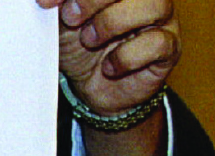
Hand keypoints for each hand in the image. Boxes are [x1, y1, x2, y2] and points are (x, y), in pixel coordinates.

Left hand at [41, 0, 179, 115]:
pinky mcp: (169, 49)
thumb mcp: (63, 19)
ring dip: (112, 23)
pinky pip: (157, 43)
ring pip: (154, 4)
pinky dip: (127, 56)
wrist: (92, 88)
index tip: (46, 2)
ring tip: (89, 40)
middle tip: (71, 17)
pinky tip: (110, 66)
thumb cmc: (81, 46)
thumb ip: (62, 1)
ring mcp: (162, 18)